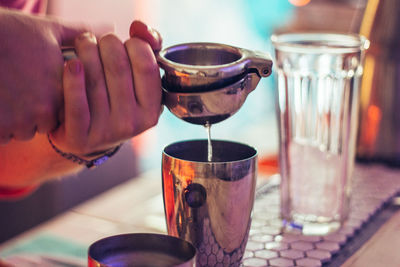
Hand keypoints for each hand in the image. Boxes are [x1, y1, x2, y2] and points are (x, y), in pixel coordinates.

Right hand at [0, 8, 86, 143]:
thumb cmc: (9, 33)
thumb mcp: (48, 29)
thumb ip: (82, 34)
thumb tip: (110, 28)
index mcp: (62, 89)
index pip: (68, 106)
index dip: (54, 96)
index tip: (41, 81)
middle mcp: (46, 109)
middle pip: (46, 121)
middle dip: (36, 111)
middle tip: (21, 87)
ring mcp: (21, 121)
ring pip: (24, 130)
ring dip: (17, 119)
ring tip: (8, 92)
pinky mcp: (0, 128)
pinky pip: (5, 135)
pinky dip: (1, 124)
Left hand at [49, 21, 162, 156]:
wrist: (87, 139)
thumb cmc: (114, 102)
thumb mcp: (136, 84)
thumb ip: (146, 50)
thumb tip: (139, 28)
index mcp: (151, 110)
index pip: (147, 66)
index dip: (135, 44)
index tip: (125, 42)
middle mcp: (133, 123)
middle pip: (118, 67)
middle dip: (106, 43)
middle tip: (98, 40)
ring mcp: (107, 132)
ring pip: (94, 79)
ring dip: (85, 51)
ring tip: (82, 44)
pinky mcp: (80, 137)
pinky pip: (76, 104)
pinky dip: (72, 79)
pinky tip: (71, 64)